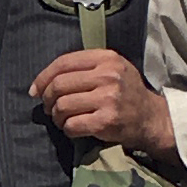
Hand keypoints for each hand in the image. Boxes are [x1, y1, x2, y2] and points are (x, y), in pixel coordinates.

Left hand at [30, 51, 175, 158]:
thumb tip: (43, 81)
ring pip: (62, 106)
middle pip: (59, 85)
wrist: (152, 118)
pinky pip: (72, 125)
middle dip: (47, 99)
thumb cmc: (126, 93)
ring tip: (62, 119)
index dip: (43, 77)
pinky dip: (67, 129)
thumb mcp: (113, 69)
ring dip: (56, 116)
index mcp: (107, 58)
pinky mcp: (107, 121)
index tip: (35, 90)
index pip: (64, 62)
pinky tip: (73, 128)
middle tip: (49, 108)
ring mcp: (108, 98)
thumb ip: (84, 67)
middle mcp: (108, 75)